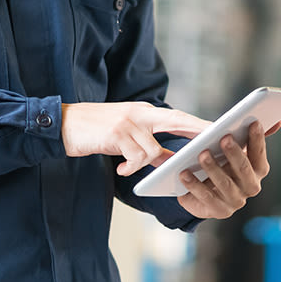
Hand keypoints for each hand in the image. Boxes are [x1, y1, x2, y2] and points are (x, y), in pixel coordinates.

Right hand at [62, 102, 210, 175]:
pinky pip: (134, 158)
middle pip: (176, 121)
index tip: (218, 130)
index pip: (177, 117)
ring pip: (153, 150)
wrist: (62, 124)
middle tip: (212, 143)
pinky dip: (129, 167)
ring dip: (144, 163)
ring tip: (126, 167)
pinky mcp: (115, 134)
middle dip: (196, 132)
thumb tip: (168, 160)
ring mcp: (128, 123)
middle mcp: (139, 114)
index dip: (197, 124)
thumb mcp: (125, 135)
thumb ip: (148, 144)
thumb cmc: (95, 131)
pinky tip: (119, 170)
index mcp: (144, 112)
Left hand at [177, 121, 280, 218]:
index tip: (253, 123)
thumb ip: (244, 132)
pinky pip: (206, 198)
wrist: (192, 185)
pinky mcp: (218, 211)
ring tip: (202, 154)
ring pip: (225, 184)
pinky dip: (195, 185)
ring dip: (214, 169)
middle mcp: (250, 186)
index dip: (257, 139)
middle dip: (235, 153)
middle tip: (225, 138)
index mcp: (256, 169)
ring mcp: (235, 201)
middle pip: (245, 170)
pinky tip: (184, 173)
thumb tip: (276, 122)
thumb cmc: (213, 158)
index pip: (259, 154)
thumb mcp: (225, 142)